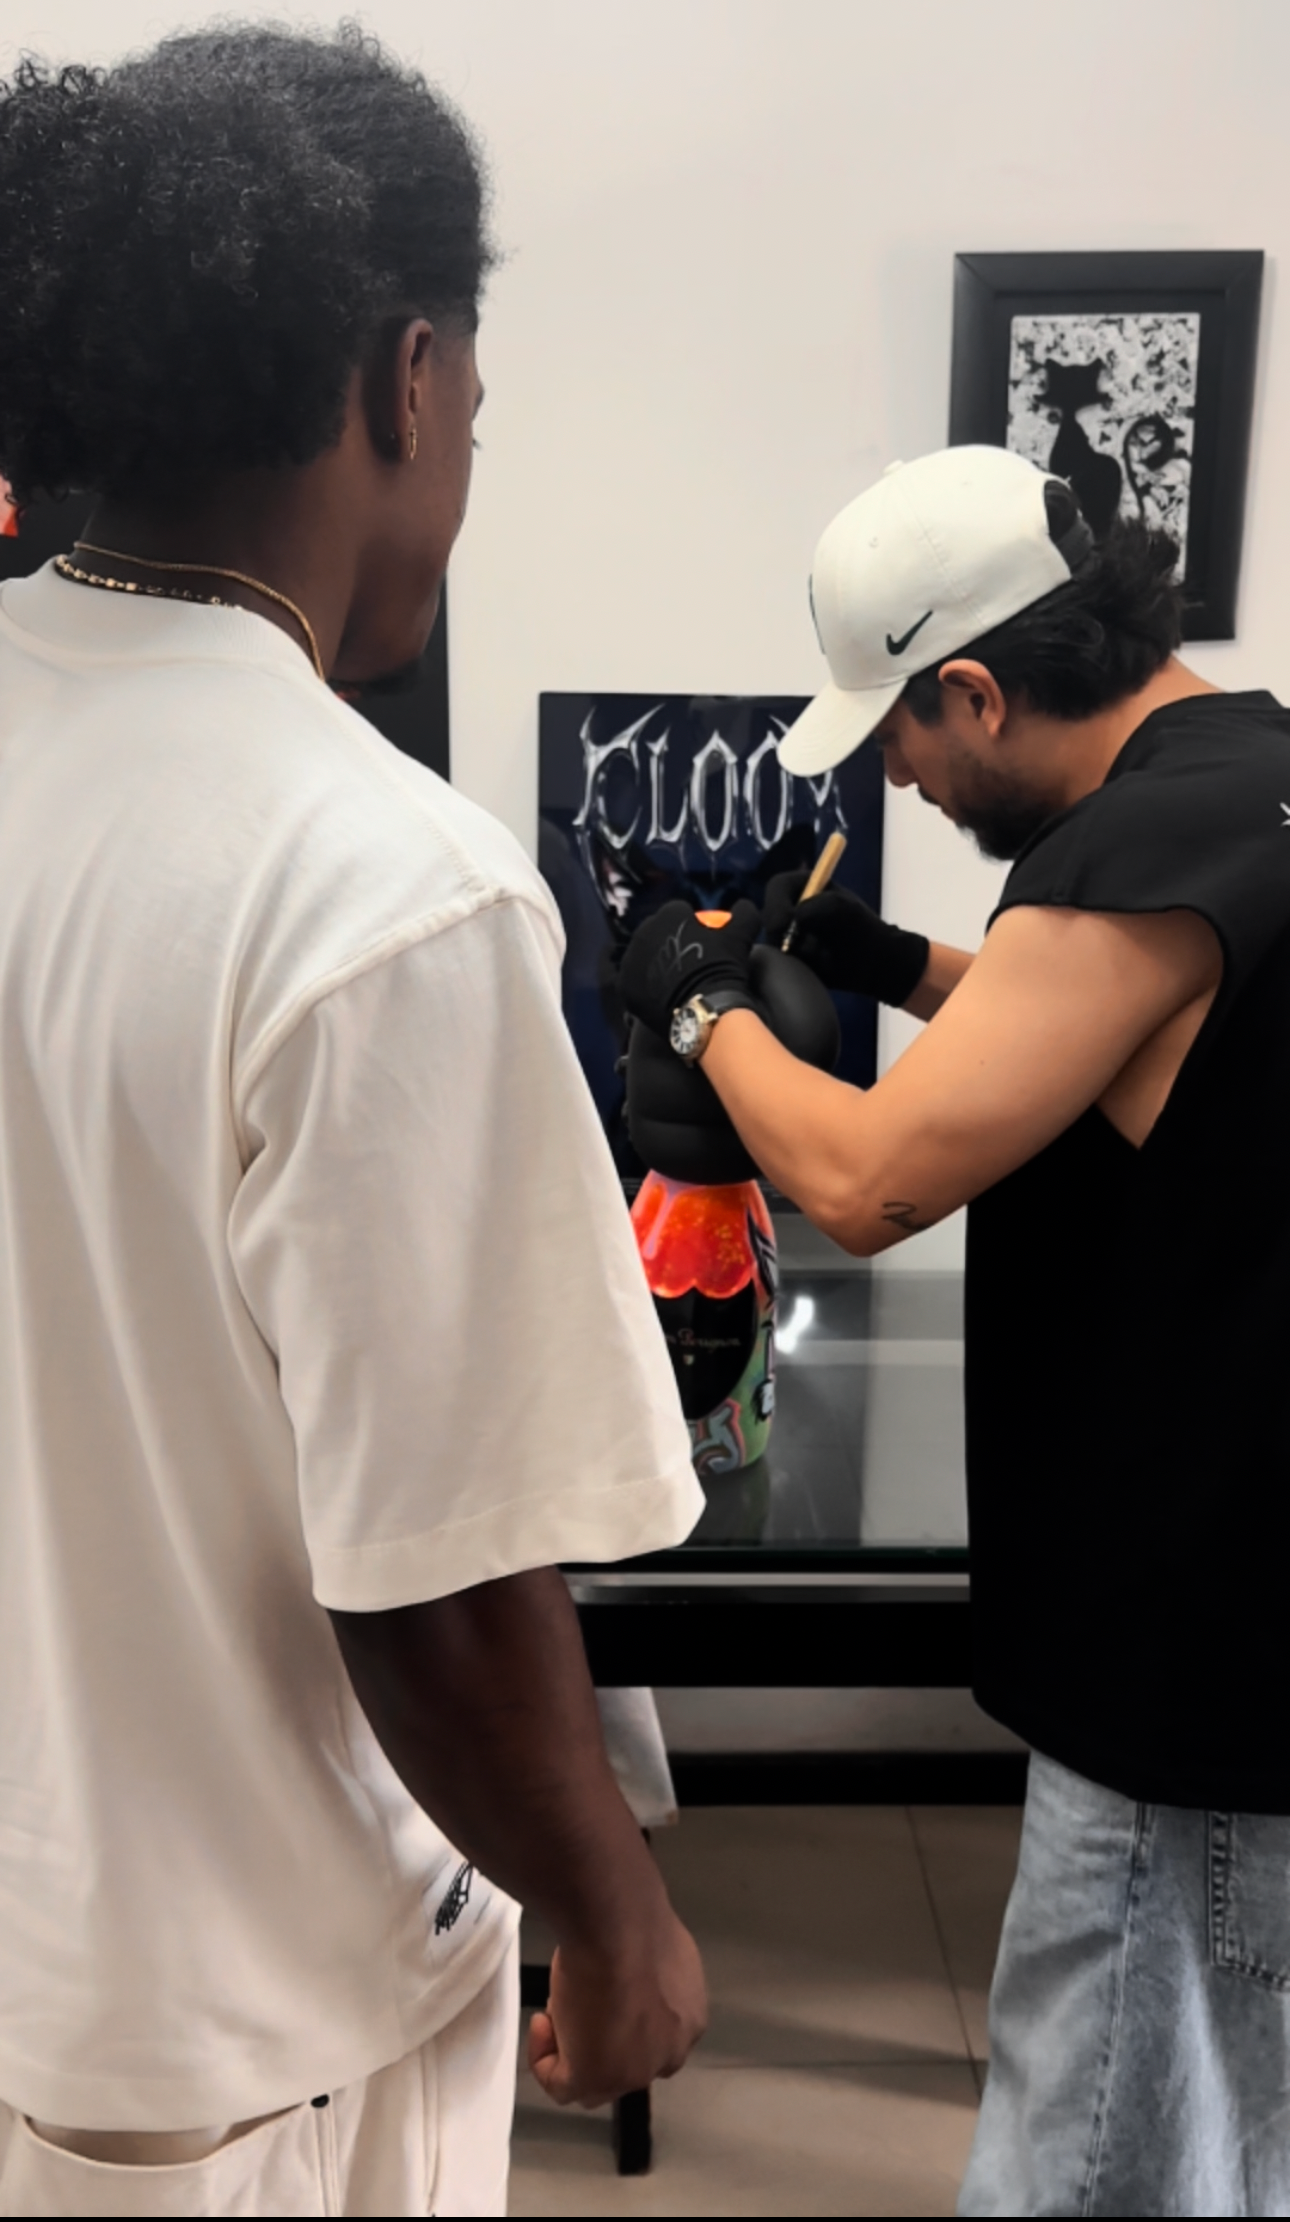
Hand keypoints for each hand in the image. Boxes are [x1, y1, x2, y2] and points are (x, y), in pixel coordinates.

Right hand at [528, 1902, 707, 2106]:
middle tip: (577, 2001)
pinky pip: (562, 2086)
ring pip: (597, 2080)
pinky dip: (544, 2059)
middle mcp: (669, 2053)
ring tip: (558, 2009)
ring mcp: (634, 2072)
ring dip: (572, 2049)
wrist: (617, 1928)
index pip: (654, 2037)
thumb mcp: (653, 1948)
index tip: (600, 1993)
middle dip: (599, 2035)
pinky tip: (542, 2025)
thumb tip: (629, 1973)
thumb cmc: (632, 1926)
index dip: (622, 2018)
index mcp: (690, 2021)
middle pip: (627, 2061)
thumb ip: (648, 1977)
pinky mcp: (595, 2079)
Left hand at [618, 898, 761, 1038]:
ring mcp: (630, 960)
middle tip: (688, 961)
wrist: (704, 1008)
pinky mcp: (624, 986)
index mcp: (668, 913)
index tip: (703, 941)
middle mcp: (643, 931)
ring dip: (656, 963)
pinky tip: (661, 995)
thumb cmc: (721, 967)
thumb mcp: (741, 935)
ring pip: (644, 957)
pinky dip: (646, 986)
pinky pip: (636, 983)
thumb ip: (744, 913)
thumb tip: (744, 907)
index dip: (692, 924)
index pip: (679, 912)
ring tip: (674, 980)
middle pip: (657, 933)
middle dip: (669, 941)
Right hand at [763, 869, 928, 1005]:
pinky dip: (788, 963)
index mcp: (806, 886)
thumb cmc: (860, 929)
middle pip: (768, 914)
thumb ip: (812, 908)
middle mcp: (792, 906)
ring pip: (770, 938)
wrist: (872, 964)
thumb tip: (790, 920)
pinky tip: (807, 965)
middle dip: (780, 931)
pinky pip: (776, 958)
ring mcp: (788, 931)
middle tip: (794, 946)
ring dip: (786, 949)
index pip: (777, 886)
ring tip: (811, 955)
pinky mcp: (788, 954)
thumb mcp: (839, 910)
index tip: (785, 923)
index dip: (776, 903)